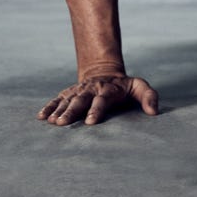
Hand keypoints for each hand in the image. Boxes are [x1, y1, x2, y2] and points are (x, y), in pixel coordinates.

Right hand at [37, 75, 158, 125]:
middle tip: (63, 123)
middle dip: (72, 111)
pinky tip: (41, 117)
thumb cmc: (124, 87)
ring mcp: (79, 91)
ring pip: (67, 101)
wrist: (104, 72)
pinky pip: (58, 99)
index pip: (102, 101)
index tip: (90, 122)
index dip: (96, 111)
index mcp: (108, 91)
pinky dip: (49, 107)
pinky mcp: (69, 93)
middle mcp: (91, 90)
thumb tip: (154, 111)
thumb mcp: (139, 87)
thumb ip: (149, 96)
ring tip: (51, 121)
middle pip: (80, 101)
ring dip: (59, 111)